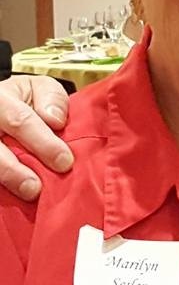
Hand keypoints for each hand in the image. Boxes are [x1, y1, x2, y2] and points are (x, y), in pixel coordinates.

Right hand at [0, 75, 71, 199]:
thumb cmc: (25, 99)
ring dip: (6, 179)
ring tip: (27, 194)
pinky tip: (13, 196)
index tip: (65, 162)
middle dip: (14, 170)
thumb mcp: (40, 88)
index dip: (43, 143)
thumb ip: (51, 99)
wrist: (0, 105)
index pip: (20, 121)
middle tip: (36, 189)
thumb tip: (55, 121)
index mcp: (0, 99)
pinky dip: (0, 186)